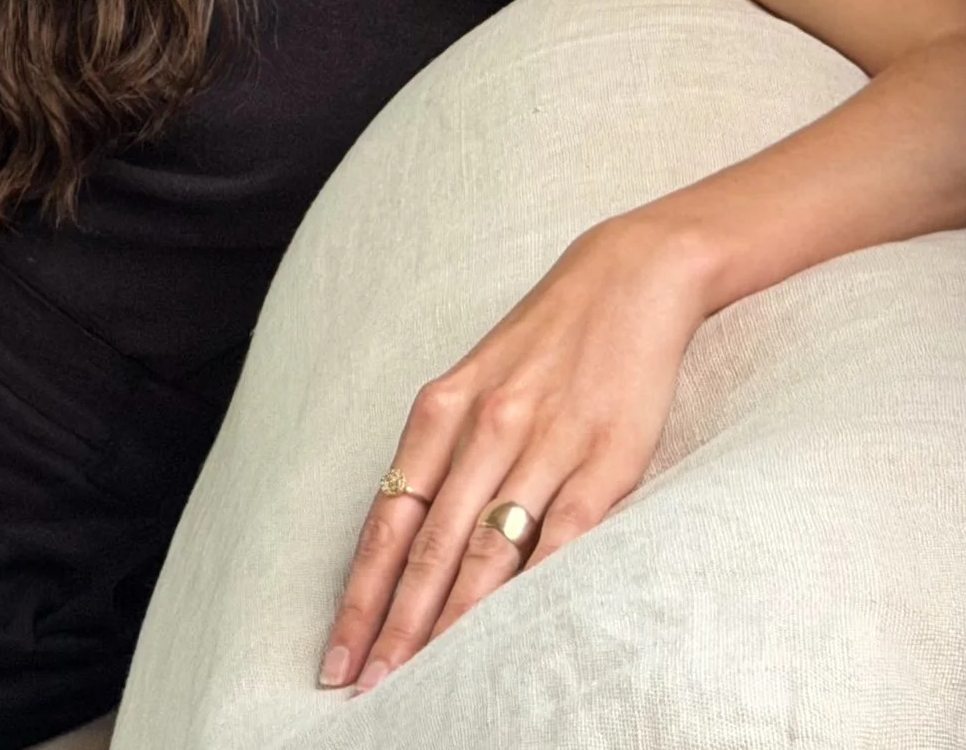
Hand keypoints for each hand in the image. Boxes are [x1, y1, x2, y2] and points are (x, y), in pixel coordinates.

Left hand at [318, 209, 709, 693]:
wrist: (628, 277)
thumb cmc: (545, 338)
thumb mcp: (476, 379)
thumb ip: (444, 450)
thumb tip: (404, 535)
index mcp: (443, 408)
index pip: (389, 519)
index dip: (361, 592)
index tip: (336, 652)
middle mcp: (485, 427)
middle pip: (427, 546)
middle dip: (392, 625)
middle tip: (363, 687)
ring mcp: (545, 444)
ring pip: (484, 552)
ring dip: (448, 623)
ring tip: (421, 679)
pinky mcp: (604, 460)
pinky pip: (559, 538)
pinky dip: (530, 592)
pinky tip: (509, 635)